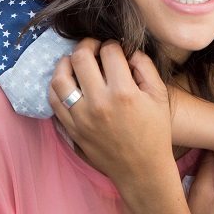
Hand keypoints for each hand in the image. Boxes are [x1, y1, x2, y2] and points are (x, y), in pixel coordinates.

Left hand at [50, 39, 174, 190]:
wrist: (142, 169)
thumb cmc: (155, 132)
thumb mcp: (159, 96)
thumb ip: (145, 67)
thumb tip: (128, 51)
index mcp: (124, 92)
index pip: (109, 52)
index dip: (112, 44)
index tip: (115, 49)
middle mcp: (99, 103)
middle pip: (80, 58)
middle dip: (87, 45)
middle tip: (94, 47)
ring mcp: (81, 117)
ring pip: (59, 78)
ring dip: (65, 62)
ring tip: (75, 61)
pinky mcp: (72, 129)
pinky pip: (53, 101)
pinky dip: (56, 86)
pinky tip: (67, 81)